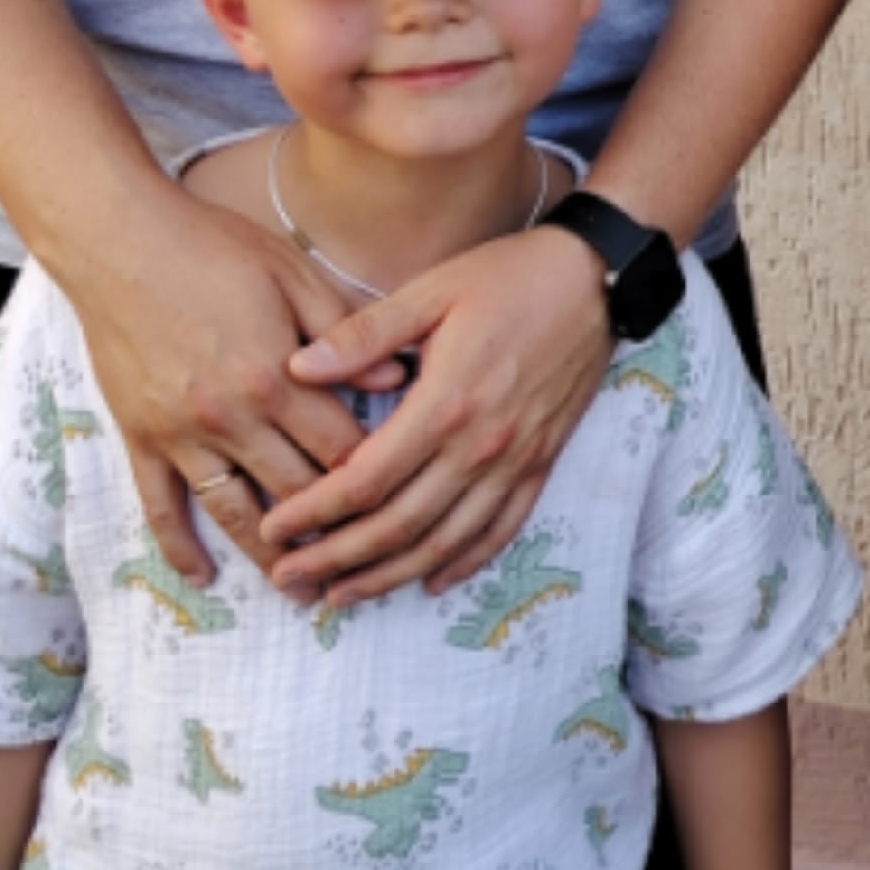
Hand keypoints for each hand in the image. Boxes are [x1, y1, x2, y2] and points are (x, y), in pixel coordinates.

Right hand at [71, 193, 367, 584]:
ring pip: (234, 512)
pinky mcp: (139, 438)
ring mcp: (180, 435)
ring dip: (268, 556)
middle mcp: (229, 418)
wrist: (120, 241)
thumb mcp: (294, 274)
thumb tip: (398, 381)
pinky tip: (202, 575)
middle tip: (366, 565)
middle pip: (294, 490)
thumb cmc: (216, 247)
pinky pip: (161, 506)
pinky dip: (180, 546)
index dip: (373, 476)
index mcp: (275, 377)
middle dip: (334, 530)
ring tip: (300, 590)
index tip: (401, 498)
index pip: (339, 447)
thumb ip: (346, 331)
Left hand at [262, 226, 612, 603]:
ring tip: (343, 594)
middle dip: (337, 558)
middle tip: (290, 576)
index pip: (366, 480)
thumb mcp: (432, 291)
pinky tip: (430, 581)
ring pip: (445, 543)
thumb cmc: (509, 276)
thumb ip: (365, 334)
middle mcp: (481, 445)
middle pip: (398, 526)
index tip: (274, 527)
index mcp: (445, 402)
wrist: (595, 278)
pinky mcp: (542, 463)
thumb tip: (297, 369)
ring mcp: (516, 460)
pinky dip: (463, 564)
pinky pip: (500, 531)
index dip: (315, 512)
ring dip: (389, 576)